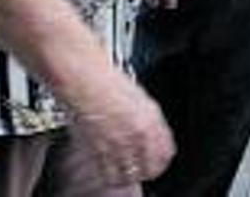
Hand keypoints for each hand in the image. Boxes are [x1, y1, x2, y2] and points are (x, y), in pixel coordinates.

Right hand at [71, 72, 174, 188]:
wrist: (83, 75)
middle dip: (146, 170)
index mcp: (152, 116)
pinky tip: (108, 167)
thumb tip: (150, 135)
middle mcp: (139, 131)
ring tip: (122, 168)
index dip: (161, 159)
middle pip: (151, 168)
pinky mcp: (100, 149)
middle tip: (140, 167)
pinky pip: (110, 174)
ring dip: (127, 174)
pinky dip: (110, 174)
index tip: (157, 160)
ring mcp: (120, 141)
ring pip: (130, 175)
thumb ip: (146, 117)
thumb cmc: (104, 78)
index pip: (166, 152)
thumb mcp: (135, 94)